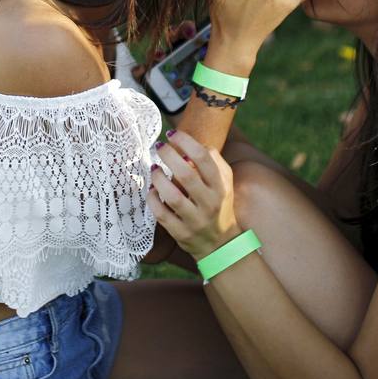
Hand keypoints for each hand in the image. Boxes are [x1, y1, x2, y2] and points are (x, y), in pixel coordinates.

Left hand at [148, 129, 240, 259]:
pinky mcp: (181, 233)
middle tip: (159, 147)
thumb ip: (215, 161)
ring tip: (154, 168)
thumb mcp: (225, 182)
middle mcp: (210, 203)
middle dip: (168, 156)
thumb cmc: (220, 205)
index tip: (172, 135)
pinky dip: (153, 200)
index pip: (203, 158)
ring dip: (158, 179)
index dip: (185, 142)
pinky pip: (162, 215)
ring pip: (172, 196)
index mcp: (220, 186)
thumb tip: (196, 144)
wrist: (221, 244)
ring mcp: (195, 220)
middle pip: (186, 174)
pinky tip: (151, 190)